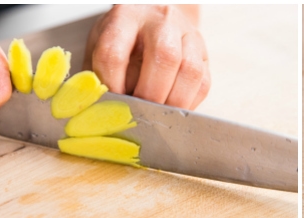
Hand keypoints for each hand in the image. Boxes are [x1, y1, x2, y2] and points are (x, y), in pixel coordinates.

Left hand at [83, 5, 209, 109]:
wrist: (153, 19)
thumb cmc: (124, 38)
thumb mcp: (103, 45)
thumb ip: (100, 75)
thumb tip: (103, 110)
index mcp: (125, 16)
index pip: (115, 53)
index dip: (111, 85)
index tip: (110, 104)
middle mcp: (161, 20)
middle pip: (164, 57)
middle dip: (150, 94)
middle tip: (139, 113)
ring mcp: (188, 35)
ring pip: (189, 71)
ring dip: (173, 101)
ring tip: (158, 115)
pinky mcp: (203, 55)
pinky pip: (202, 84)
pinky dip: (187, 103)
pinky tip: (172, 108)